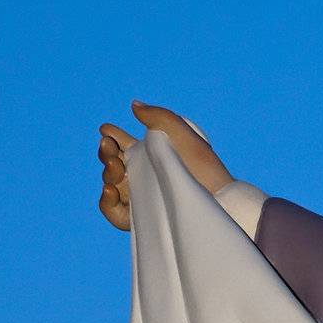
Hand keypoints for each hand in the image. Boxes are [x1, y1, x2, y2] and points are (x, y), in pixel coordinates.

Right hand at [96, 101, 232, 230]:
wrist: (216, 198)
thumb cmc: (204, 166)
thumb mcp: (183, 134)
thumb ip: (160, 117)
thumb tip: (134, 105)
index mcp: (151, 155)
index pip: (122, 145)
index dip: (112, 137)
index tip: (106, 129)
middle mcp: (143, 176)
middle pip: (113, 162)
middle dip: (106, 152)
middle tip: (109, 145)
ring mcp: (140, 197)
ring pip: (111, 184)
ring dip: (107, 171)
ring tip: (117, 165)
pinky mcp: (139, 217)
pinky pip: (113, 213)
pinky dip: (105, 202)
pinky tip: (110, 189)